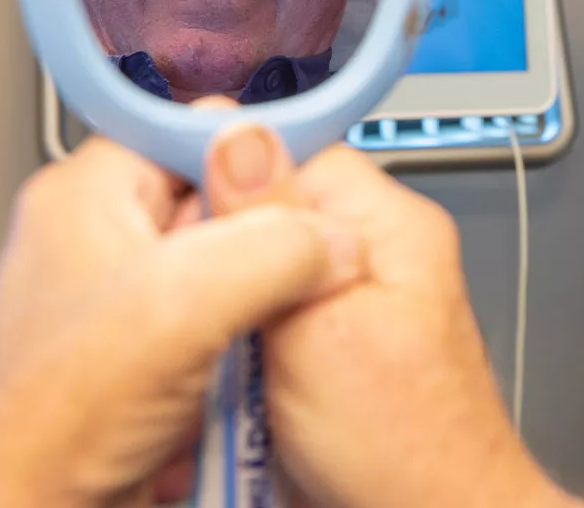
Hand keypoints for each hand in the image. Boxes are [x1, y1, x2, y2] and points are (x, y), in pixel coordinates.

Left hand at [0, 135, 364, 507]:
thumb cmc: (46, 420)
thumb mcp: (180, 306)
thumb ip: (269, 248)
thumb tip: (332, 234)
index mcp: (87, 190)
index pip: (190, 128)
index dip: (252, 156)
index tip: (301, 191)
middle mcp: (97, 229)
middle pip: (212, 196)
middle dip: (257, 236)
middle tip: (285, 272)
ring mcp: (115, 288)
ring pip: (216, 259)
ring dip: (251, 293)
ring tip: (252, 329)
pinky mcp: (134, 340)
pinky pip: (207, 311)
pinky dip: (234, 333)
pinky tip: (235, 365)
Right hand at [207, 137, 582, 507]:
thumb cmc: (403, 448)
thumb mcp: (319, 331)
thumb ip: (273, 230)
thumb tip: (235, 136)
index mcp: (386, 220)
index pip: (286, 147)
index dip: (222, 173)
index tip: (180, 211)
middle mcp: (374, 241)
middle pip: (270, 199)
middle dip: (226, 239)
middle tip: (203, 290)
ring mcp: (353, 282)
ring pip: (265, 249)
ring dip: (233, 283)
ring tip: (224, 330)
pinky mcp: (333, 322)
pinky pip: (273, 291)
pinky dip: (246, 316)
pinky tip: (238, 352)